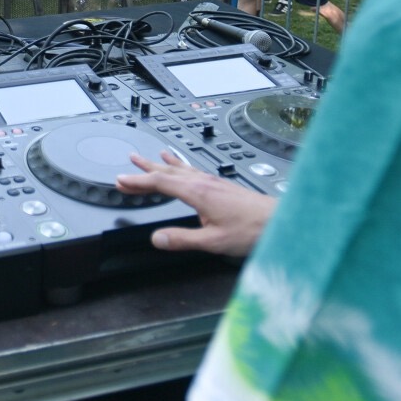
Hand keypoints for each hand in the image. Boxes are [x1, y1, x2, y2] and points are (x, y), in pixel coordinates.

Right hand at [116, 151, 275, 257]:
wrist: (280, 220)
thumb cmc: (252, 230)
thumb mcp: (213, 242)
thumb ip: (183, 239)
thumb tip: (157, 238)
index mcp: (197, 193)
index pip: (160, 184)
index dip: (138, 182)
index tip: (120, 181)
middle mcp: (204, 182)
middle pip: (167, 172)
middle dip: (144, 171)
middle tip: (126, 167)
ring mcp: (213, 182)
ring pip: (179, 169)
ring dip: (160, 165)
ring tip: (147, 159)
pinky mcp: (220, 185)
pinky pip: (192, 170)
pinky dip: (179, 165)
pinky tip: (180, 165)